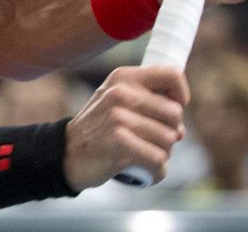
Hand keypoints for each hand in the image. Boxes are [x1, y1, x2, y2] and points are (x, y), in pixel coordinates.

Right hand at [63, 66, 188, 189]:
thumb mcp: (117, 100)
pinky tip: (143, 170)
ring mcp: (119, 119)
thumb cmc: (99, 127)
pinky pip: (159, 160)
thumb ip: (148, 102)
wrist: (67, 152)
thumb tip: (181, 129)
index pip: (171, 75)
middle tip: (150, 140)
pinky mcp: (120, 145)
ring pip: (169, 140)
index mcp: (124, 77)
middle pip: (175, 114)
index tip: (171, 112)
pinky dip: (156, 171)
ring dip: (162, 154)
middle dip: (170, 133)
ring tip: (142, 154)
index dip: (181, 96)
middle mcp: (121, 94)